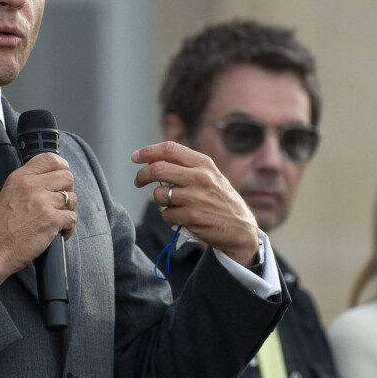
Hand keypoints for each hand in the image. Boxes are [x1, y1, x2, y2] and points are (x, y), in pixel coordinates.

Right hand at [0, 152, 76, 289]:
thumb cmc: (4, 225)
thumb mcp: (11, 192)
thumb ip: (31, 180)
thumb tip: (55, 174)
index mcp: (21, 177)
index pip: (51, 158)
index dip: (62, 166)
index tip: (61, 177)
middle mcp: (32, 186)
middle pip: (67, 177)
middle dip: (67, 190)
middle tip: (58, 203)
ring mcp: (42, 202)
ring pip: (72, 197)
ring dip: (68, 209)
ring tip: (56, 218)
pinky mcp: (51, 220)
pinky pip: (72, 217)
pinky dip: (69, 227)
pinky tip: (59, 232)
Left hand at [132, 141, 258, 266]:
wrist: (241, 227)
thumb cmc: (220, 199)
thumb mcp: (210, 175)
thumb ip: (185, 167)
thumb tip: (152, 162)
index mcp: (204, 163)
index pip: (170, 149)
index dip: (148, 151)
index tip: (135, 157)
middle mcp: (200, 177)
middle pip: (158, 169)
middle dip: (142, 175)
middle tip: (139, 181)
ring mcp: (196, 197)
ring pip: (159, 194)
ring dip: (160, 200)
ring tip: (174, 203)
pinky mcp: (192, 217)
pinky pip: (166, 214)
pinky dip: (169, 216)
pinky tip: (182, 217)